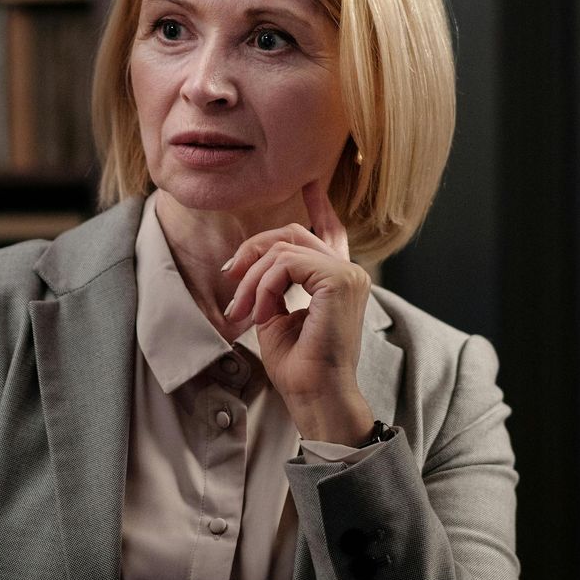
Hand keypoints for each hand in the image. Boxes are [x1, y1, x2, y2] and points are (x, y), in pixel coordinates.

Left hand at [222, 181, 374, 444]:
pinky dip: (264, 286)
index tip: (311, 183)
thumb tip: (258, 261)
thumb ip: (275, 284)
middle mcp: (349, 272)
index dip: (318, 205)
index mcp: (338, 280)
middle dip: (253, 251)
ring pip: (283, 249)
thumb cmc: (297, 368)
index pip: (330, 230)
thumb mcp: (277, 315)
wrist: (313, 397)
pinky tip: (261, 314)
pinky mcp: (339, 280)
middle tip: (230, 280)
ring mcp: (348, 274)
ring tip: (242, 312)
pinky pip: (286, 263)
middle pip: (291, 234)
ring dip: (252, 280)